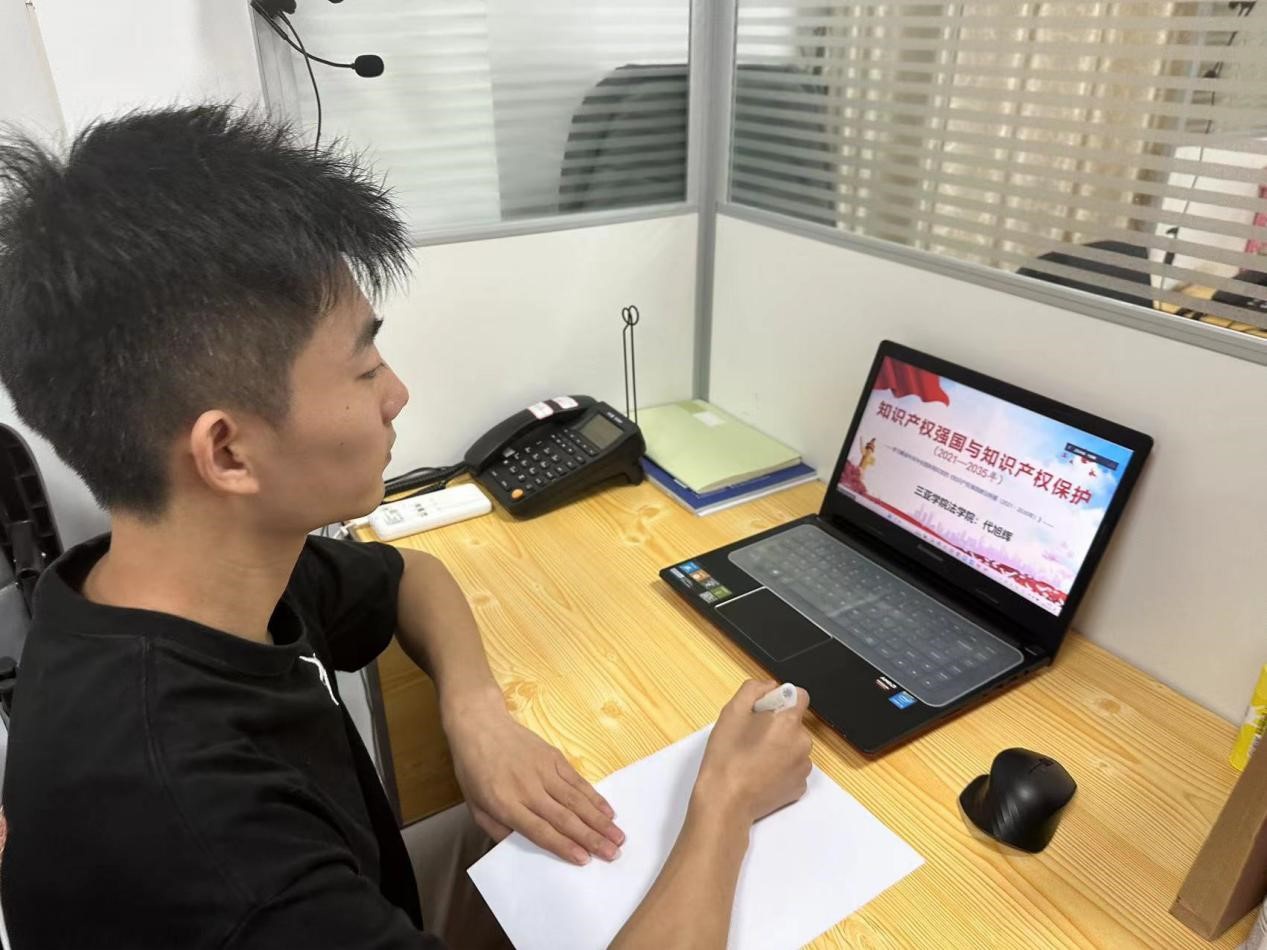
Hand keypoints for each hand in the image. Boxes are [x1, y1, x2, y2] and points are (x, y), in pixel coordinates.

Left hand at [442, 694, 625, 865]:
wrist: (480, 726)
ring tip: (618, 837)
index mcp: (505, 804)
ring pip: (576, 800)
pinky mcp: (554, 757)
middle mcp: (528, 789)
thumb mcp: (475, 807)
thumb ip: (499, 831)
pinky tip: (608, 810)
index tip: (584, 860)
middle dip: (591, 838)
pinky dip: (595, 797)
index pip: (539, 830)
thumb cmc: (474, 770)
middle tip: (613, 854)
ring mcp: (543, 771)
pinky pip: (578, 781)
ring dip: (600, 820)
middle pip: (564, 818)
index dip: (563, 846)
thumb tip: (524, 850)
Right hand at [693, 680, 812, 825]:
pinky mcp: (799, 788)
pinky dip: (781, 768)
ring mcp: (803, 768)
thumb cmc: (727, 756)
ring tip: (754, 758)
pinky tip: (760, 774)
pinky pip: (793, 768)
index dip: (781, 699)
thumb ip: (753, 689)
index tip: (764, 710)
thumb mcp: (731, 712)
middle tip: (751, 736)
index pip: (800, 696)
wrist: (726, 802)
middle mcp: (803, 743)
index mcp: (789, 722)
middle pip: (795, 723)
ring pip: (794, 746)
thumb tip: (770, 686)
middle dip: (778, 725)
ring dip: (780, 747)